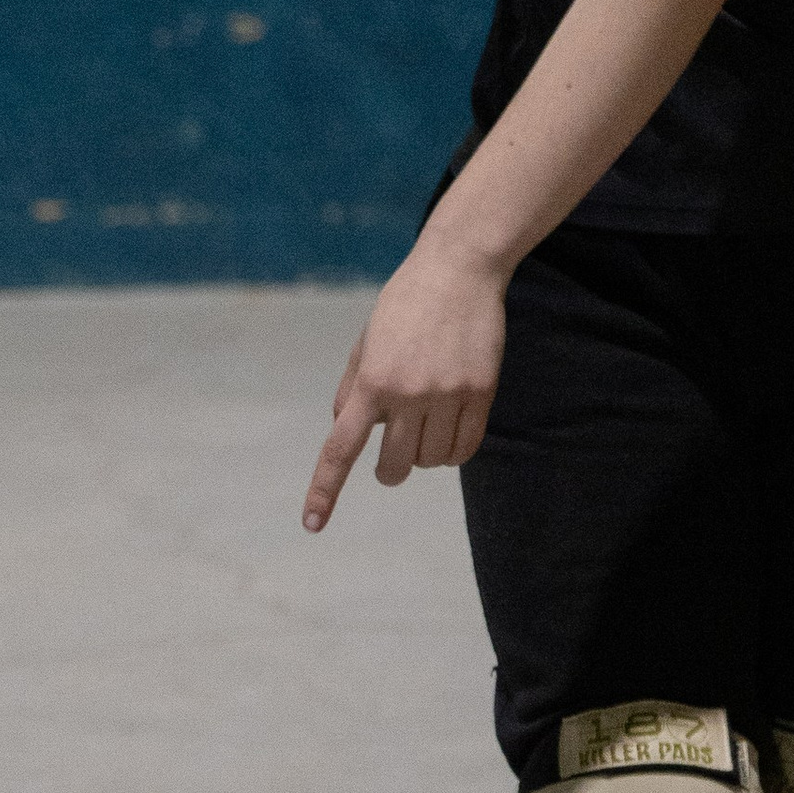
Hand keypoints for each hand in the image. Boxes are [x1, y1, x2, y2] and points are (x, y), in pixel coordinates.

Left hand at [303, 238, 506, 525]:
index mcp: (371, 380)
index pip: (341, 447)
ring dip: (425, 455)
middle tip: (393, 456)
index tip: (312, 524)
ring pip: (432, 461)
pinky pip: (465, 448)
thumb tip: (345, 428)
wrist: (459, 268)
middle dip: (389, 470)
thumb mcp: (366, 342)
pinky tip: (449, 432)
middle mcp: (408, 392)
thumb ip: (353, 387)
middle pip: (393, 467)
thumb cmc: (405, 304)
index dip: (325, 489)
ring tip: (426, 423)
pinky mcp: (481, 392)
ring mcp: (447, 394)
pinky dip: (454, 452)